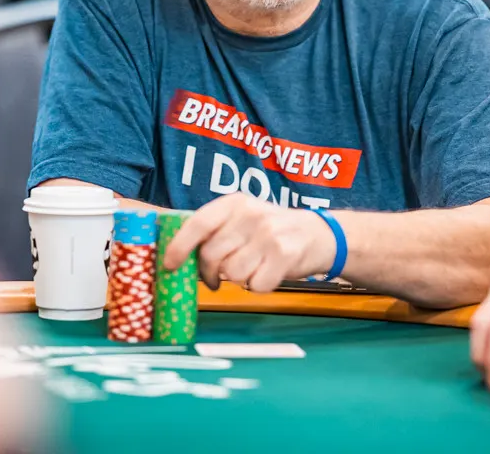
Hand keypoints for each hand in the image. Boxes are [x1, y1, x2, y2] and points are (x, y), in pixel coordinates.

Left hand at [163, 193, 334, 291]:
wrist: (319, 234)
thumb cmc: (272, 230)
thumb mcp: (243, 217)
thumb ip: (215, 229)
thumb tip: (177, 254)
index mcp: (235, 203)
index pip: (198, 223)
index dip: (179, 246)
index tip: (170, 264)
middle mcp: (251, 215)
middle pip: (211, 255)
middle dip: (209, 273)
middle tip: (215, 278)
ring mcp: (269, 235)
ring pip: (231, 273)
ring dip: (237, 279)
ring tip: (250, 268)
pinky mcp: (284, 256)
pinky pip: (254, 285)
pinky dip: (257, 286)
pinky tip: (266, 273)